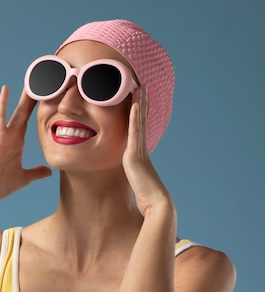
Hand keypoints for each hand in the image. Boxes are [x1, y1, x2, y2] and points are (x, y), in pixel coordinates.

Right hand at [0, 86, 51, 207]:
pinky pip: (0, 117)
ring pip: (17, 112)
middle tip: (43, 81)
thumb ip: (36, 172)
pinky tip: (6, 89)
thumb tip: (49, 171)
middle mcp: (12, 136)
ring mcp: (5, 135)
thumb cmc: (0, 185)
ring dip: (24, 97)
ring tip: (32, 81)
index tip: (49, 96)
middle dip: (34, 98)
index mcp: (18, 143)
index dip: (40, 109)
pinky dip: (3, 104)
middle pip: (26, 112)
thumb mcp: (24, 178)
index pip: (32, 122)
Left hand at [122, 86, 172, 216]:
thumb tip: (132, 184)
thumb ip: (134, 181)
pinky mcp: (135, 155)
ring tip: (139, 87)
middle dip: (141, 103)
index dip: (139, 115)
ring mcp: (139, 151)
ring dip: (139, 103)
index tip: (139, 100)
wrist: (158, 206)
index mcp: (141, 157)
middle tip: (141, 86)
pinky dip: (134, 116)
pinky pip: (135, 131)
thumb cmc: (149, 201)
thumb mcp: (137, 187)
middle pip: (140, 121)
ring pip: (138, 122)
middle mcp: (141, 151)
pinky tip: (134, 103)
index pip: (139, 131)